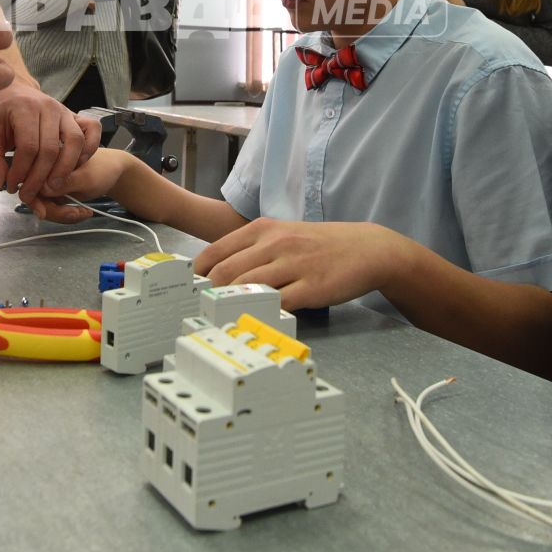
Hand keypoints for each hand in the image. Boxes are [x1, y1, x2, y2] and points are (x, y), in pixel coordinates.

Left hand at [0, 82, 101, 197]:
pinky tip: (74, 167)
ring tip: (52, 187)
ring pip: (75, 142)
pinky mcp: (76, 116)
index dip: (20, 172)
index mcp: (24, 108)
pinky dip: (88, 150)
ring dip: (65, 169)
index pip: (28, 146)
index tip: (12, 186)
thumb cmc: (3, 114)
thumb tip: (2, 181)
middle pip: (51, 149)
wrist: (16, 93)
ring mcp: (65, 111)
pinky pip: (92, 131)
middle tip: (29, 194)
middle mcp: (48, 107)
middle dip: (39, 178)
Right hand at [24, 149, 130, 222]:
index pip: (32, 180)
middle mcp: (44, 167)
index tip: (50, 213)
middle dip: (54, 211)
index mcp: (49, 155)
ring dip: (61, 214)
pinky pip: (51, 207)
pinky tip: (81, 212)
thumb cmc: (103, 169)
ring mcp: (48, 180)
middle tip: (77, 214)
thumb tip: (42, 188)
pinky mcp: (53, 191)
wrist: (113, 172)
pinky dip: (65, 213)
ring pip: (43, 204)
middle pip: (35, 195)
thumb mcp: (87, 177)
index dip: (37, 200)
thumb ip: (66, 182)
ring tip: (83, 213)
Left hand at [192, 219, 409, 308]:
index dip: (196, 273)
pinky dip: (261, 313)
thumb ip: (253, 251)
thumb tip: (217, 272)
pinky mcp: (311, 287)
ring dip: (229, 304)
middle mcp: (275, 244)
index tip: (185, 290)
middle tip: (196, 310)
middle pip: (226, 271)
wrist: (366, 249)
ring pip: (247, 286)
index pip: (216, 251)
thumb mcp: (283, 236)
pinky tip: (252, 321)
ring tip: (216, 319)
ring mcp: (294, 265)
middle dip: (207, 293)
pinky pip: (278, 303)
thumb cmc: (320, 245)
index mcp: (264, 230)